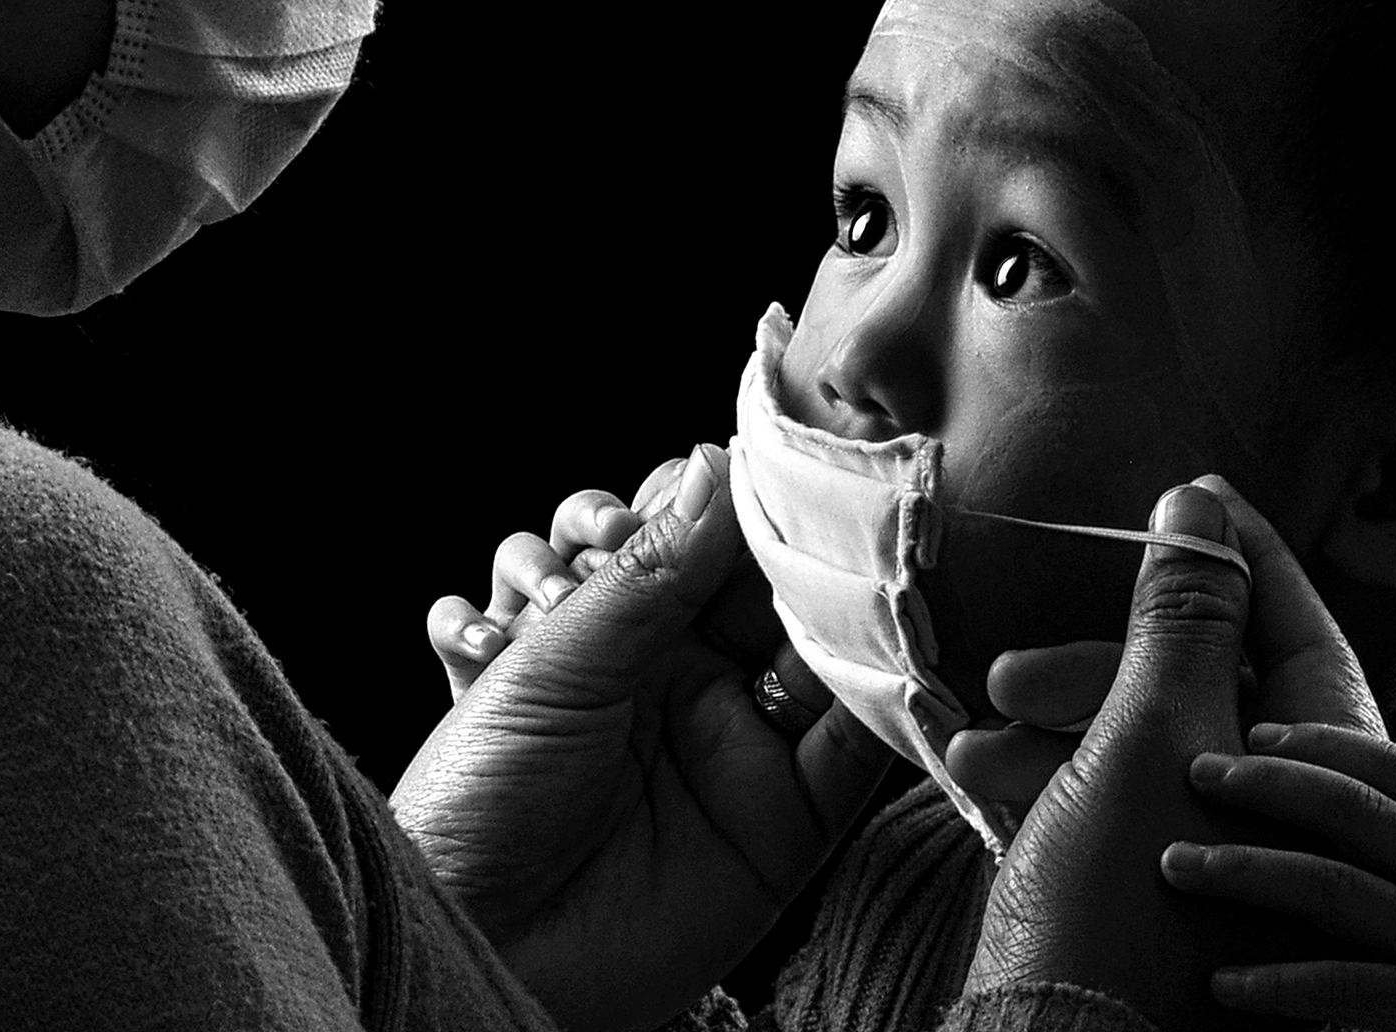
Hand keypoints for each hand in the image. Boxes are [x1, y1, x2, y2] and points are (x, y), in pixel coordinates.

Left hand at [392, 445, 890, 1031]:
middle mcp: (686, 672)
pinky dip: (894, 706)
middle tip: (857, 496)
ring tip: (896, 562)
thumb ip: (645, 575)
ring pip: (824, 656)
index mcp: (617, 623)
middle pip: (773, 585)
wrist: (480, 947)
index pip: (697, 531)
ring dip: (860, 614)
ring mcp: (741, 742)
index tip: (790, 449)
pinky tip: (916, 654)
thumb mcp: (552, 664)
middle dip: (812, 543)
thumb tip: (715, 464)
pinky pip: (857, 751)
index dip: (740, 493)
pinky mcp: (785, 820)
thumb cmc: (478, 794)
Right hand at [960, 476, 1382, 1031]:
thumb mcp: (1152, 735)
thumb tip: (1201, 509)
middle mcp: (1287, 819)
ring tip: (979, 741)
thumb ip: (1180, 618)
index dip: (1240, 554)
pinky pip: (1096, 804)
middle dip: (1094, 666)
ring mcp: (1219, 863)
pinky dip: (1040, 778)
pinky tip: (974, 768)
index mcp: (1324, 775)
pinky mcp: (1149, 899)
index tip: (1196, 492)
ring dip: (1047, 728)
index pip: (1293, 627)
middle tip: (1019, 674)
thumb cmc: (1128, 901)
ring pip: (1131, 745)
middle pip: (1195, 687)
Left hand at [1165, 721, 1395, 1029]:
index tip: (1257, 729)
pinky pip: (1343, 988)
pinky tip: (1224, 982)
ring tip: (1175, 867)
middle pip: (1350, 811)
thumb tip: (1360, 807)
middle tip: (1195, 771)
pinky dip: (1277, 984)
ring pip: (1331, 889)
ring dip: (1243, 872)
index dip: (1320, 743)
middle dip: (1265, 784)